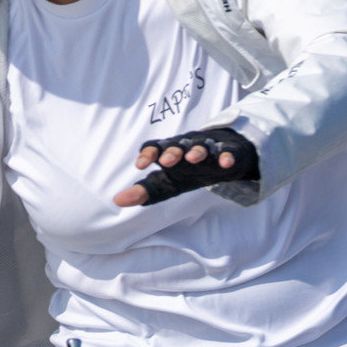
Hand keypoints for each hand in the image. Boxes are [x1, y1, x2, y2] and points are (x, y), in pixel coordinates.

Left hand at [114, 129, 259, 206]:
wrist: (224, 156)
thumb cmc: (190, 170)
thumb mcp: (168, 182)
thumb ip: (145, 191)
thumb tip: (117, 201)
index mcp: (170, 151)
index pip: (155, 147)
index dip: (148, 154)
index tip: (141, 165)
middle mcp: (187, 146)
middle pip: (177, 145)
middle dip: (172, 152)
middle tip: (166, 162)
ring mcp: (209, 147)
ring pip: (201, 146)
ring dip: (196, 151)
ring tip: (193, 159)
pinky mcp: (229, 151)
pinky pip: (228, 152)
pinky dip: (226, 156)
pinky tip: (225, 164)